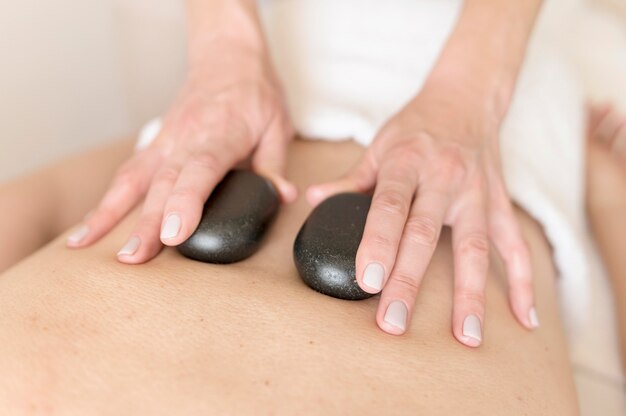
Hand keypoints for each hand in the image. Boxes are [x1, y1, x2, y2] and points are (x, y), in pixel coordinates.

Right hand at [67, 41, 296, 262]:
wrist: (227, 56)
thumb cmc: (254, 92)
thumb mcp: (277, 125)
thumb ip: (274, 165)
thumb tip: (283, 197)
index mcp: (220, 136)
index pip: (199, 173)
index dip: (184, 204)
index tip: (173, 234)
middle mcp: (185, 140)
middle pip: (160, 184)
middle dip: (144, 223)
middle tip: (131, 258)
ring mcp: (165, 141)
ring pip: (132, 178)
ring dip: (108, 212)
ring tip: (83, 243)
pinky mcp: (155, 143)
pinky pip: (127, 172)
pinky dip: (107, 197)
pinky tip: (93, 222)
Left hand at [307, 85, 537, 346]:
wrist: (466, 99)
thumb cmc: (416, 126)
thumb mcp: (380, 145)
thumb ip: (350, 179)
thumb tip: (313, 201)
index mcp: (408, 162)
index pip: (390, 206)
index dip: (378, 242)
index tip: (368, 279)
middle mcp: (445, 178)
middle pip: (425, 235)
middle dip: (409, 281)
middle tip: (394, 322)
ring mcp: (478, 193)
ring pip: (475, 248)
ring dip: (470, 294)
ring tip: (465, 336)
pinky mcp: (500, 203)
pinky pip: (515, 246)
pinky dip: (523, 283)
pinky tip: (524, 319)